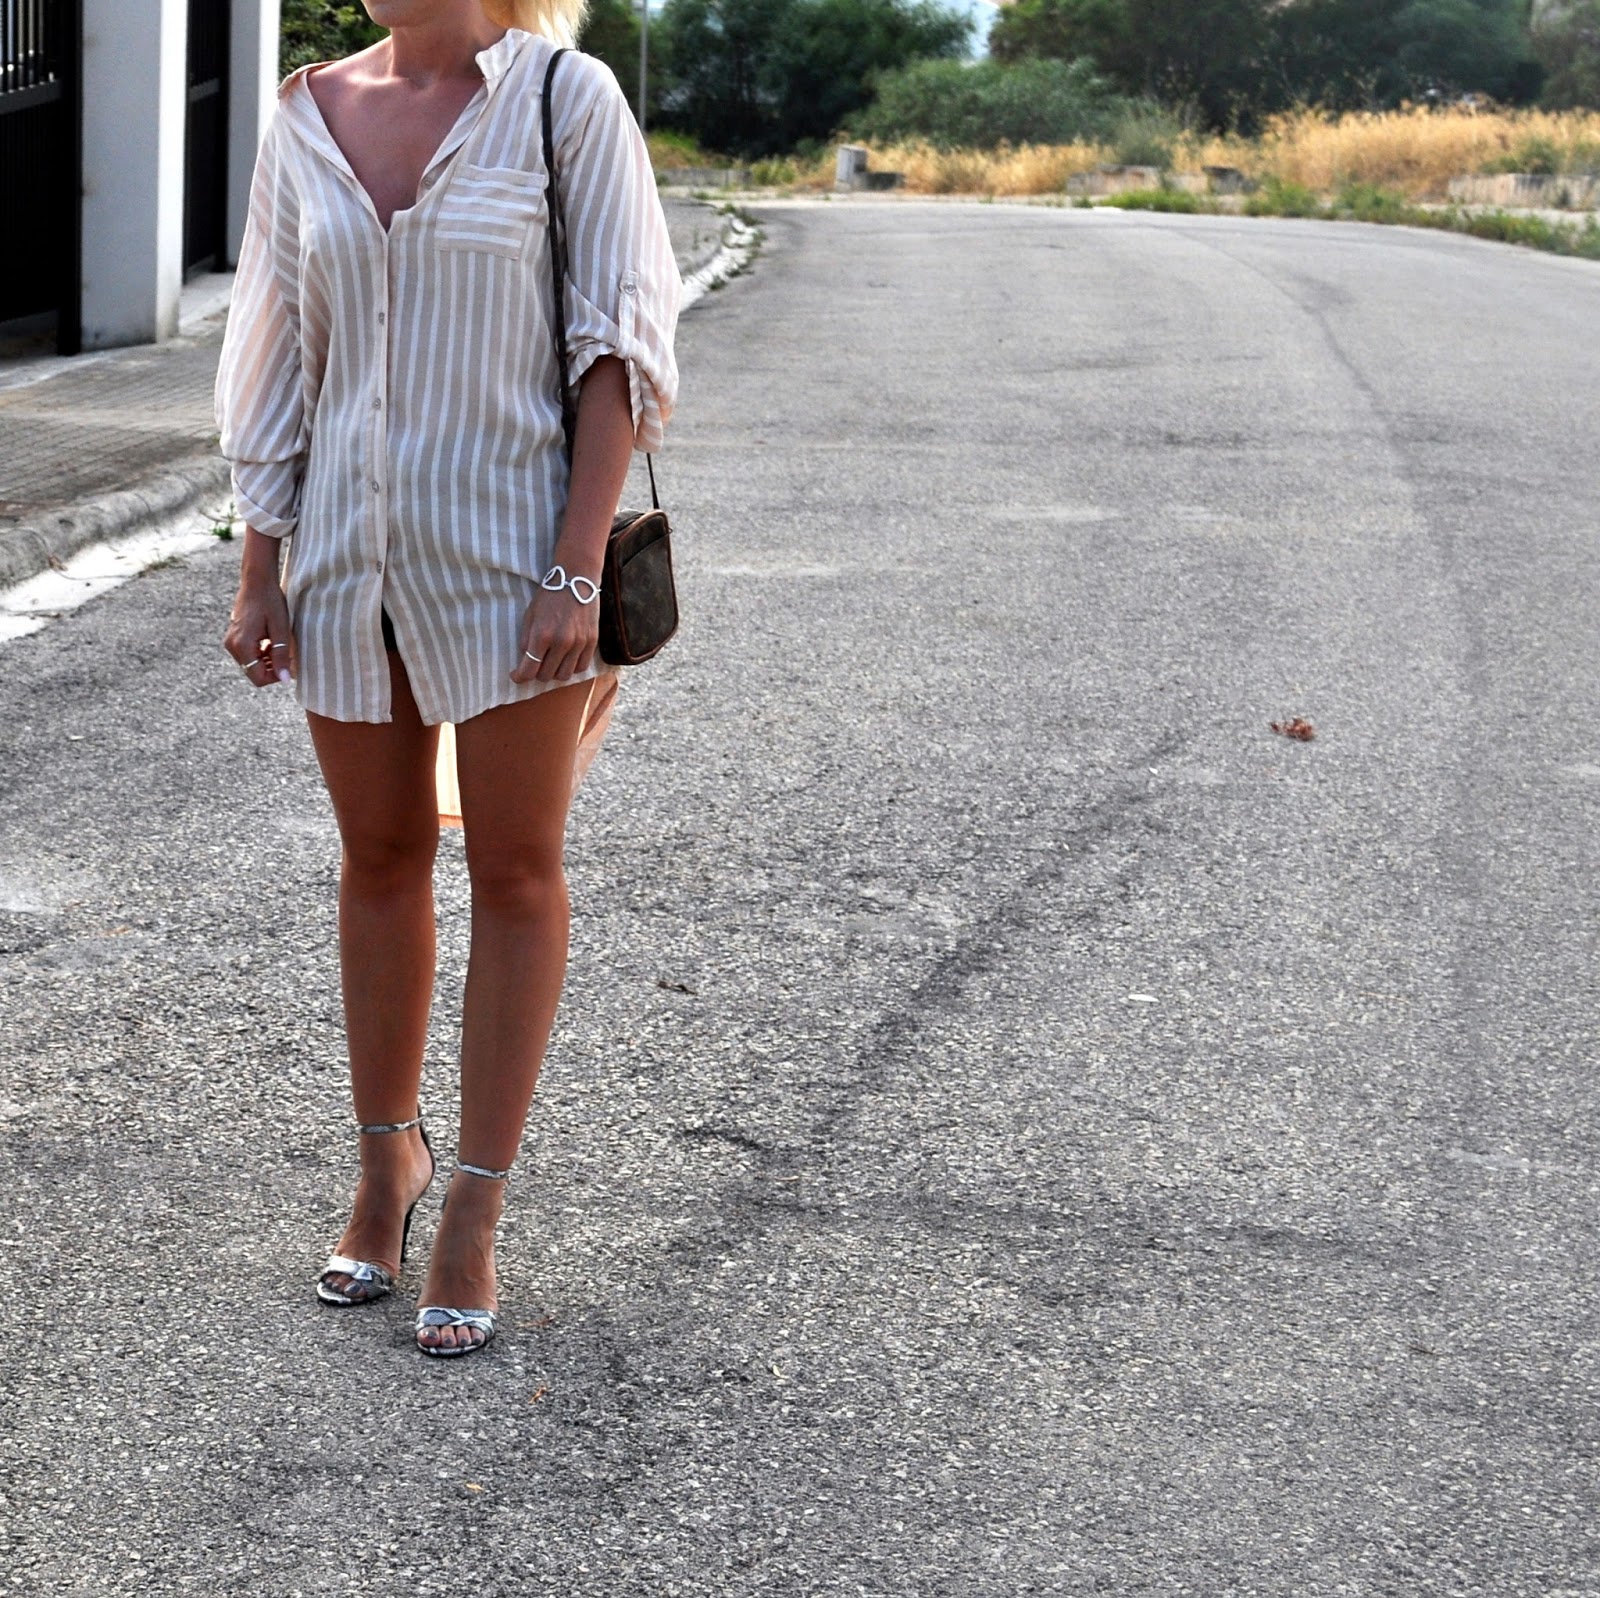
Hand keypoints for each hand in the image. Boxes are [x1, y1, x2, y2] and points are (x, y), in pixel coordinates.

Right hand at [224, 571, 294, 689]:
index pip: (258, 678)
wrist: (257, 581)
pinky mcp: (234, 637)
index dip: (276, 676)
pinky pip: (248, 654)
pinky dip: (261, 653)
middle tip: (287, 652)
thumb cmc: (271, 602)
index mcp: (242, 646)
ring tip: (280, 644)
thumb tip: (285, 679)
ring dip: (267, 660)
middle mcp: (232, 646)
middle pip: (254, 672)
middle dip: (272, 668)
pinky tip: (272, 641)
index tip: (290, 663)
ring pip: (251, 664)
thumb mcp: (281, 630)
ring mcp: (231, 641)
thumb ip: (281, 656)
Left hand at [510, 578, 599, 684]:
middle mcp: (561, 642)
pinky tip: (566, 659)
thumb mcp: (530, 615)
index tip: (516, 676)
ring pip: (564, 676)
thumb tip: (526, 660)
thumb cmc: (549, 596)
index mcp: (542, 635)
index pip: (529, 669)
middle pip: (546, 676)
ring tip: (551, 663)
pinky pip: (581, 667)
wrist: (576, 580)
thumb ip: (526, 640)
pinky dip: (571, 667)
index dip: (520, 677)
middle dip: (537, 673)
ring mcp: (579, 643)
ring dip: (555, 672)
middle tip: (535, 665)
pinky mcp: (592, 642)